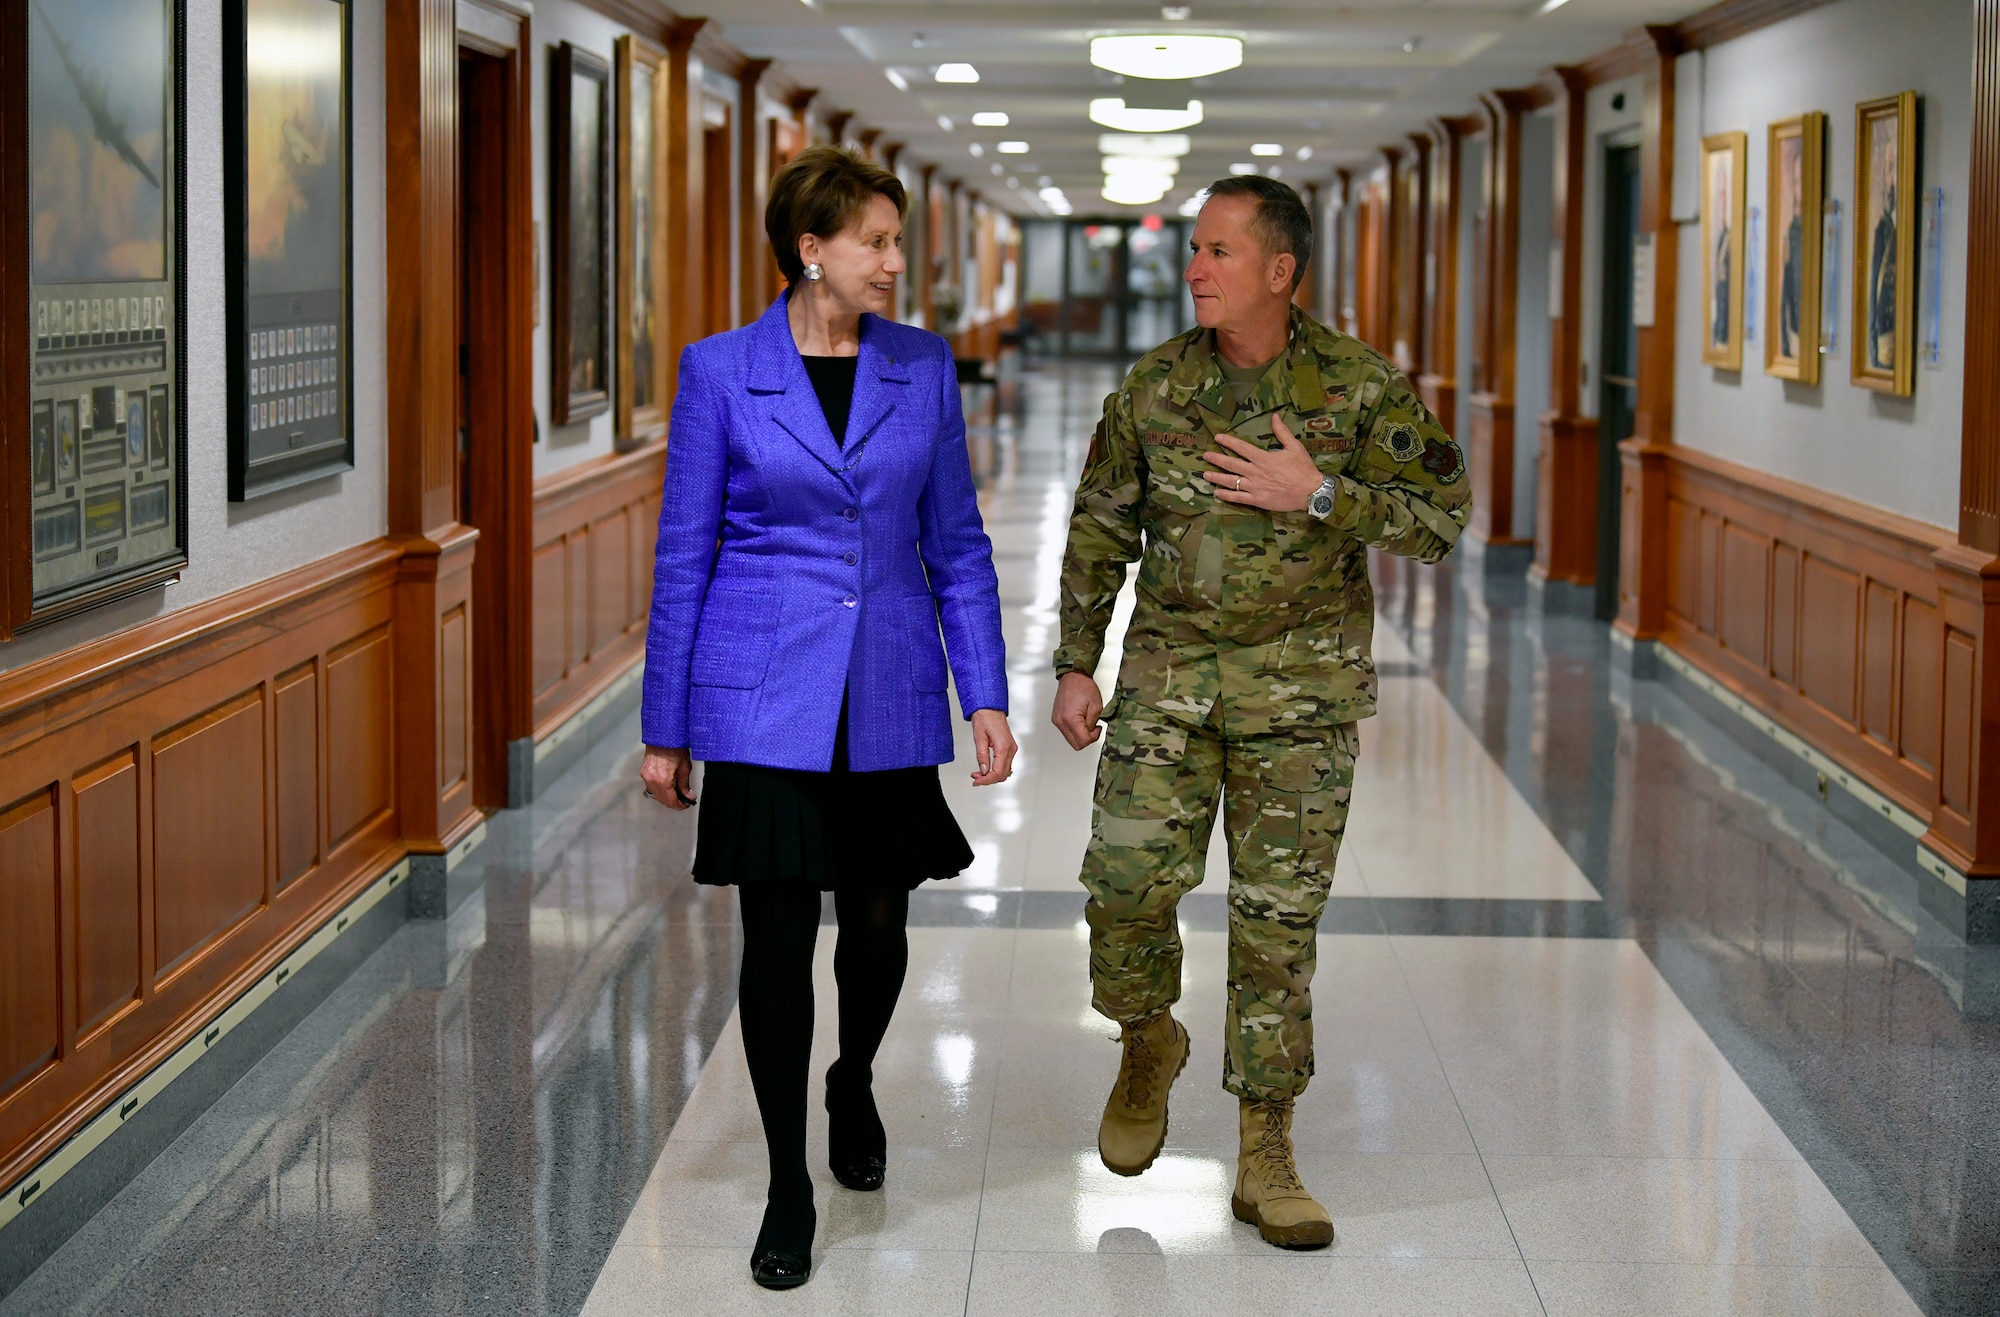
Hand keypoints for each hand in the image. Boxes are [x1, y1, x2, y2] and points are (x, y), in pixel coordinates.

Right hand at [641, 746, 694, 808]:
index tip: (686, 804)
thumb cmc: (674, 746)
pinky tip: (667, 787)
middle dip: (674, 802)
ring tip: (677, 794)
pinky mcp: (644, 772)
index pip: (670, 801)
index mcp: (663, 780)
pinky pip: (651, 787)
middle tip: (684, 800)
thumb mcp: (685, 766)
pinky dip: (659, 790)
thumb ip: (685, 785)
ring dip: (666, 797)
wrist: (662, 734)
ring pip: (656, 795)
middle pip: (662, 800)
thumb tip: (688, 796)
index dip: (680, 805)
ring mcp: (646, 776)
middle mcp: (651, 780)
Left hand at [970, 709, 1017, 785]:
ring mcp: (1011, 748)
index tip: (976, 781)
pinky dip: (996, 770)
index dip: (986, 780)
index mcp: (1003, 747)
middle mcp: (1010, 749)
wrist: (990, 707)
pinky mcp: (1009, 747)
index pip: (997, 772)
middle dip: (988, 779)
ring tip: (979, 774)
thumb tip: (983, 771)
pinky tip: (987, 769)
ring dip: (992, 776)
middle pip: (1003, 774)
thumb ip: (982, 756)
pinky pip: (1005, 764)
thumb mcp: (979, 738)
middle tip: (975, 778)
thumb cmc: (985, 717)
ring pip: (1005, 771)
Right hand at [1051, 671, 1104, 750]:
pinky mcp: (1056, 719)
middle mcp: (1061, 722)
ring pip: (1071, 740)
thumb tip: (1091, 733)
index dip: (1093, 737)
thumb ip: (1093, 724)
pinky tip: (1080, 721)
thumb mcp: (1096, 706)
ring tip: (1086, 722)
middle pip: (1076, 744)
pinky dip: (1075, 731)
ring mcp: (1057, 721)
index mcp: (1071, 719)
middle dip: (1087, 739)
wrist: (1073, 677)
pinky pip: (1066, 732)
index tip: (1097, 728)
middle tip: (1093, 728)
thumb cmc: (1083, 687)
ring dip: (1080, 735)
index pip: (1083, 741)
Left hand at [1201, 415, 1326, 511]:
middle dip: (1216, 459)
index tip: (1217, 438)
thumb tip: (1275, 416)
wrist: (1310, 492)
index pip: (1241, 447)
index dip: (1228, 442)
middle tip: (1205, 455)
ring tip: (1205, 474)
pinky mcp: (1257, 500)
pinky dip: (1226, 496)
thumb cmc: (1303, 469)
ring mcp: (1255, 487)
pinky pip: (1238, 498)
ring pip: (1231, 481)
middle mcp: (1255, 472)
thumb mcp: (1294, 447)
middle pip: (1231, 464)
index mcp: (1263, 458)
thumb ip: (1282, 432)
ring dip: (1216, 477)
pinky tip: (1217, 493)